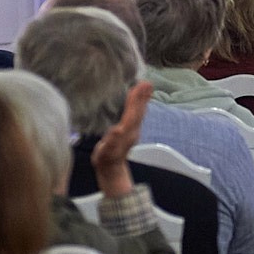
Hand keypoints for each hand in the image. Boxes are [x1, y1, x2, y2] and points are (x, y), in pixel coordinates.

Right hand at [92, 80, 153, 198]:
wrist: (111, 170)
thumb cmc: (105, 159)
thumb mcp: (105, 152)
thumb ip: (111, 141)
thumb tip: (118, 129)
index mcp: (126, 132)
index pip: (132, 113)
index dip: (135, 99)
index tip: (139, 86)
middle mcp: (132, 130)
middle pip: (139, 111)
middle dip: (142, 96)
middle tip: (148, 82)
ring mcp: (132, 130)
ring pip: (139, 112)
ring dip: (143, 99)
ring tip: (147, 87)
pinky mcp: (130, 131)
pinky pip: (136, 115)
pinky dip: (139, 105)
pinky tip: (139, 100)